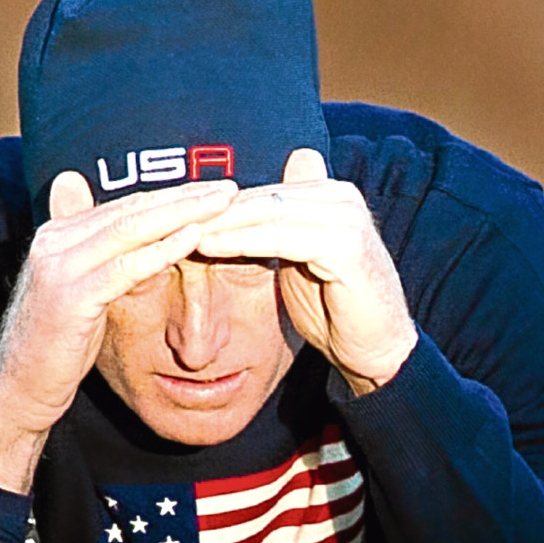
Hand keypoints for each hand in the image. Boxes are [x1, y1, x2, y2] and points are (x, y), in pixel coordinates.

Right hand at [0, 170, 238, 492]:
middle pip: (132, 209)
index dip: (172, 195)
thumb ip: (105, 259)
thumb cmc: (59, 345)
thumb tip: (135, 238)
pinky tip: (194, 238)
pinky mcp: (70, 297)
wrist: (22, 388)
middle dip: (184, 197)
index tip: (213, 190)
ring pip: (131, 229)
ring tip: (221, 205)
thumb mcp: (84, 293)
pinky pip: (125, 268)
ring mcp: (59, 266)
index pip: (126, 205)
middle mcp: (54, 240)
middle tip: (230, 187)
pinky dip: (161, 251)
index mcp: (59, 233)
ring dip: (181, 214)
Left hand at [187, 147, 417, 393]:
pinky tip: (209, 248)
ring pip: (268, 212)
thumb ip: (273, 230)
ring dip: (220, 224)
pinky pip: (281, 237)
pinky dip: (242, 241)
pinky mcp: (346, 245)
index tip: (175, 215)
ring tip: (179, 233)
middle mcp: (342, 196)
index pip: (262, 191)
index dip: (218, 205)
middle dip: (213, 212)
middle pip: (262, 196)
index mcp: (331, 194)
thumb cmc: (336, 311)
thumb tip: (234, 203)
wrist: (377, 351)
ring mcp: (346, 218)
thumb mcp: (298, 262)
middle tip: (165, 221)